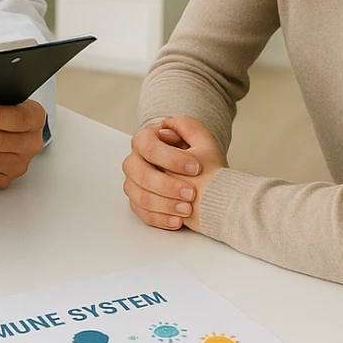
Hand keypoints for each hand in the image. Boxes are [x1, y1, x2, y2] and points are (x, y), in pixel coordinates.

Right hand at [122, 116, 227, 232]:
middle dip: (167, 185)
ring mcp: (134, 183)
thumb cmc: (204, 164)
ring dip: (164, 204)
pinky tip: (178, 221)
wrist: (208, 187)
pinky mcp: (139, 203)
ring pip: (140, 196)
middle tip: (191, 193)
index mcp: (146, 140)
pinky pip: (143, 214)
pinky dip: (161, 219)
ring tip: (187, 209)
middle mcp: (135, 160)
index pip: (149, 147)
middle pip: (141, 173)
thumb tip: (170, 122)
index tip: (196, 168)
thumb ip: (190, 127)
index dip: (172, 159)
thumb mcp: (203, 142)